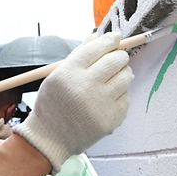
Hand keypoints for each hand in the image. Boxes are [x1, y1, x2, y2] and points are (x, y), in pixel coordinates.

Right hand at [14, 33, 132, 172]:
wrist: (50, 138)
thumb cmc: (52, 104)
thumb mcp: (57, 75)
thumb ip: (79, 55)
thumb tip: (99, 37)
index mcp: (69, 73)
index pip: (97, 48)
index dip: (110, 40)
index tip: (115, 38)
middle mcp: (86, 87)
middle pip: (116, 60)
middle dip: (119, 56)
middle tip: (117, 58)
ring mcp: (101, 105)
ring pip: (126, 77)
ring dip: (123, 74)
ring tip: (113, 78)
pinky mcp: (111, 120)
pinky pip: (126, 98)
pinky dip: (120, 95)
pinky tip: (108, 98)